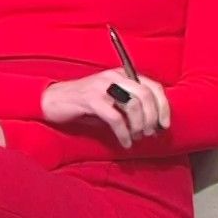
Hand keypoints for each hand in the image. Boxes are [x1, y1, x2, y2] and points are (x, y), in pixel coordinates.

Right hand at [41, 68, 169, 148]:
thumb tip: (153, 124)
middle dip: (152, 118)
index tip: (165, 125)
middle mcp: (114, 76)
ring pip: (133, 105)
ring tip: (136, 138)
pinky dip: (124, 134)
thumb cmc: (83, 103)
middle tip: (150, 133)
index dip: (163, 107)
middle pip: (146, 95)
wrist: (52, 100)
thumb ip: (129, 104)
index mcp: (122, 74)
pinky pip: (115, 119)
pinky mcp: (91, 100)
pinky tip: (125, 143)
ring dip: (139, 126)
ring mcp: (102, 87)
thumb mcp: (110, 99)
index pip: (153, 87)